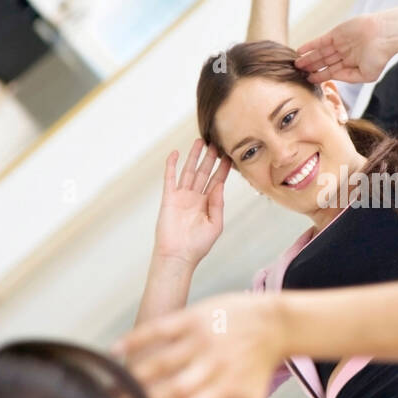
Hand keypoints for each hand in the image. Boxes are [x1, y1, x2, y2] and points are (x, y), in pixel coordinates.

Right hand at [116, 293, 286, 397]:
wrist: (276, 323)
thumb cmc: (257, 369)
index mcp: (224, 388)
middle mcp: (212, 365)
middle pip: (171, 390)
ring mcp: (202, 339)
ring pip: (162, 361)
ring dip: (134, 376)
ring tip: (109, 390)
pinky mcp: (195, 317)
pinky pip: (161, 328)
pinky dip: (137, 338)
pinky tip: (114, 350)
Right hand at [153, 142, 229, 267]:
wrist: (178, 255)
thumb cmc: (198, 245)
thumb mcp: (215, 225)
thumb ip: (218, 204)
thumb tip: (219, 185)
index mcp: (208, 204)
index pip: (217, 181)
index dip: (223, 169)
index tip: (229, 156)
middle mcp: (195, 198)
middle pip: (204, 173)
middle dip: (210, 158)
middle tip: (216, 143)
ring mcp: (181, 197)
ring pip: (189, 171)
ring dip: (194, 157)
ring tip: (199, 142)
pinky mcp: (169, 198)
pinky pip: (170, 178)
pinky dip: (171, 165)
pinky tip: (175, 153)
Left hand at [295, 9, 397, 84]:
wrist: (384, 35)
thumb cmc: (380, 56)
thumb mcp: (366, 75)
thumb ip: (349, 78)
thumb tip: (333, 78)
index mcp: (352, 65)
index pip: (332, 72)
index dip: (319, 76)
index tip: (308, 80)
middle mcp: (345, 54)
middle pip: (324, 63)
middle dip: (311, 67)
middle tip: (297, 72)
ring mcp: (340, 43)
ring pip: (320, 53)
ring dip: (308, 58)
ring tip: (296, 64)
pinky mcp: (336, 33)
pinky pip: (320, 41)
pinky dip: (310, 46)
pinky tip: (300, 51)